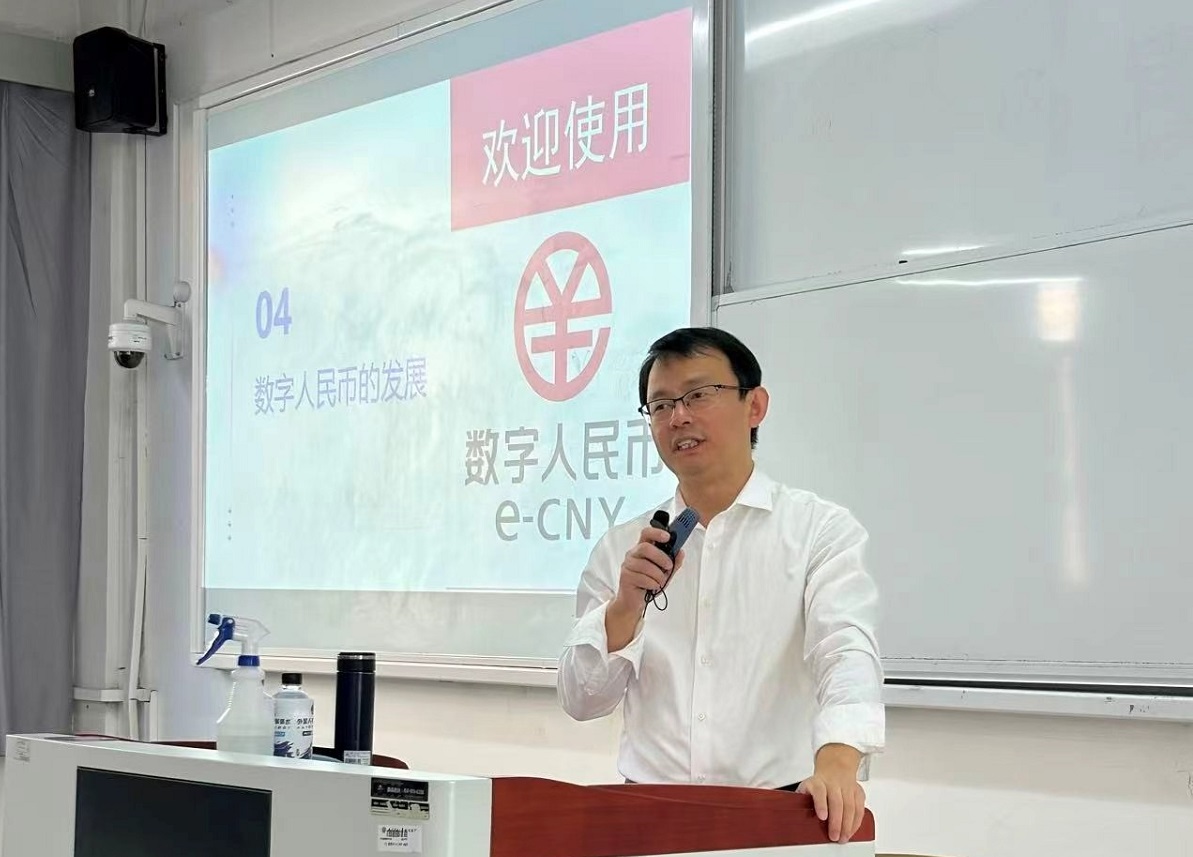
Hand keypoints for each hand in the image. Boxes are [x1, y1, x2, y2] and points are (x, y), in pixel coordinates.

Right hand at [604, 526, 684, 650]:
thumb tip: (680, 552)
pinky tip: (652, 587)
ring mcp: (627, 565)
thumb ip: (673, 563)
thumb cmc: (648, 584)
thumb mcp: (664, 573)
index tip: (668, 537)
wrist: (633, 602)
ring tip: (660, 582)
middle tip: (668, 566)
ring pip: (646, 565)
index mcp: (642, 549)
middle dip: (661, 557)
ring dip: (658, 575)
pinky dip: (652, 584)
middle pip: (645, 547)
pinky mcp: (625, 577)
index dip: (657, 532)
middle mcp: (633, 554)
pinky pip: (643, 578)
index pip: (646, 533)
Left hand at [797, 744, 865, 843]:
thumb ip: (801, 800)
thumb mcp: (806, 788)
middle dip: (836, 821)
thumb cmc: (818, 784)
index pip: (819, 791)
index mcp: (817, 782)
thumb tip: (792, 817)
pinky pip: (860, 808)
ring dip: (848, 824)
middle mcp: (833, 783)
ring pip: (850, 806)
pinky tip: (852, 831)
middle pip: (837, 802)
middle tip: (834, 836)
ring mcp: (847, 787)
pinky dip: (856, 821)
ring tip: (843, 837)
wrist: (835, 767)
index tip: (822, 817)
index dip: (821, 804)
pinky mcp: (858, 792)